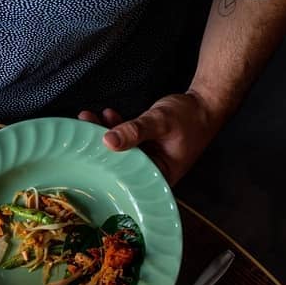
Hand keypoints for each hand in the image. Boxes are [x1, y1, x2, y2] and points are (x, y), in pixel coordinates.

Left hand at [78, 91, 218, 185]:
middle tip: (80, 134)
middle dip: (99, 149)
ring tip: (86, 119)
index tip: (85, 158)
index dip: (104, 170)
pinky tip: (105, 115)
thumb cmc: (190, 117)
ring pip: (119, 151)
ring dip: (104, 135)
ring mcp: (146, 159)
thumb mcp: (161, 122)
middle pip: (119, 165)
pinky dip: (115, 128)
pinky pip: (124, 140)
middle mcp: (151, 172)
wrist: (206, 103)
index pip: (126, 181)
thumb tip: (108, 140)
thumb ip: (135, 131)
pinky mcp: (143, 147)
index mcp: (159, 177)